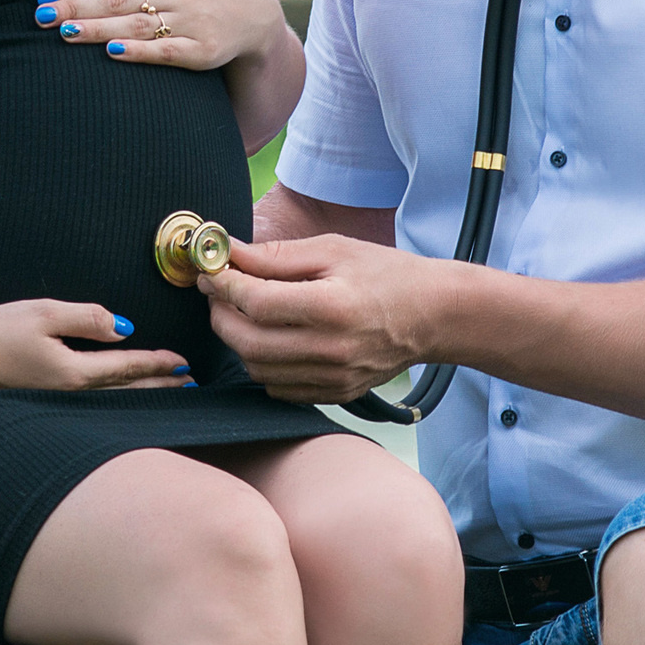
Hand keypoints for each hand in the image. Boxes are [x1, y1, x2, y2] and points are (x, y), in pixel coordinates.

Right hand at [0, 298, 191, 391]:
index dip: (157, 364)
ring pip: (109, 399)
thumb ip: (87, 318)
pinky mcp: (44, 399)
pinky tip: (118, 392)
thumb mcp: (44, 312)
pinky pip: (90, 400)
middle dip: (158, 386)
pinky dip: (114, 396)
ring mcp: (56, 401)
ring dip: (139, 393)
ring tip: (164, 390)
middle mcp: (69, 394)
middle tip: (188, 384)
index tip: (183, 363)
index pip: (126, 368)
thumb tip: (124, 327)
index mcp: (73, 373)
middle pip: (124, 391)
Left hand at [35, 0, 284, 71]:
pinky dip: (140, 51)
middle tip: (41, 17)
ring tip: (66, 32)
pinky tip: (113, 52)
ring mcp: (193, 20)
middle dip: (78, 8)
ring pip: (138, 24)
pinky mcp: (205, 49)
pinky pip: (168, 51)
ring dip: (100, 28)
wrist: (257, 12)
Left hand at [198, 236, 438, 403]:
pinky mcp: (335, 394)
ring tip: (242, 313)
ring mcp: (333, 378)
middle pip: (248, 341)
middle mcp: (331, 349)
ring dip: (238, 341)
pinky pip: (278, 388)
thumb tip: (229, 253)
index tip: (211, 272)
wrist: (433, 316)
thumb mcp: (334, 250)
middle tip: (218, 293)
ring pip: (257, 369)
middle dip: (221, 315)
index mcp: (332, 306)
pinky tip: (270, 339)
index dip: (224, 286)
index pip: (256, 302)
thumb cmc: (386, 275)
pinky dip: (263, 365)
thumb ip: (277, 256)